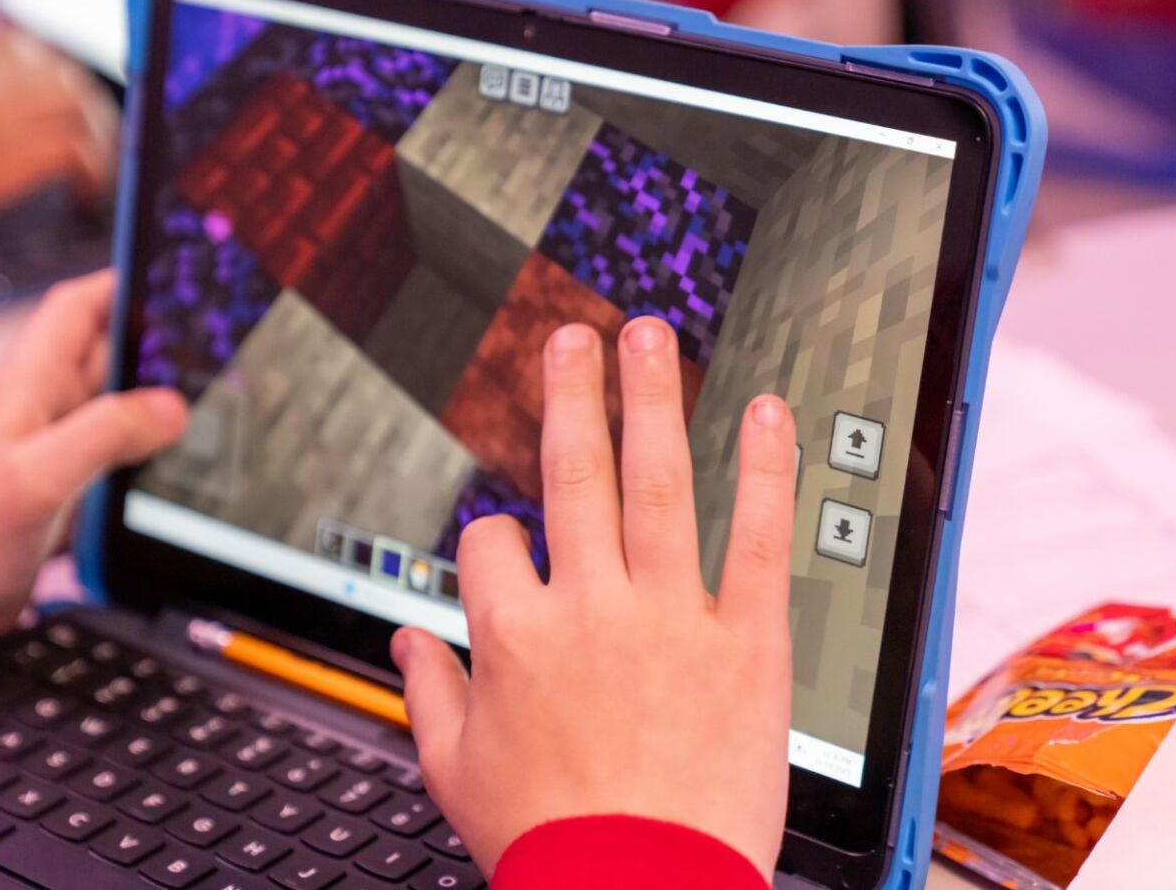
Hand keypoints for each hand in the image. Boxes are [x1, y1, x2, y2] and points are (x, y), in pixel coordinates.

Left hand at [0, 271, 186, 652]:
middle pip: (110, 347)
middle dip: (158, 337)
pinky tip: (185, 449)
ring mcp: (57, 443)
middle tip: (213, 335)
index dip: (123, 282)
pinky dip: (155, 438)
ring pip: (121, 396)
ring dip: (162, 391)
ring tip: (213, 388)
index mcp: (27, 385)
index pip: (78, 307)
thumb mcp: (37, 477)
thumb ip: (104, 434)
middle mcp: (43, 406)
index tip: (171, 271)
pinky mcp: (70, 481)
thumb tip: (170, 407)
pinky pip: (121, 442)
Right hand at [393, 316, 795, 877]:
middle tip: (574, 335)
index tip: (513, 552)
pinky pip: (757, 540)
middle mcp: (588, 607)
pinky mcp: (746, 641)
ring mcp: (670, 616)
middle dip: (571, 394)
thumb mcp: (455, 772)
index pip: (491, 541)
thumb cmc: (550, 842)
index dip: (495, 540)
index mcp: (514, 635)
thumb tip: (408, 639)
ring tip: (650, 336)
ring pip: (657, 483)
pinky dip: (765, 472)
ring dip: (652, 400)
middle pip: (573, 474)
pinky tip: (766, 414)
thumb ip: (428, 690)